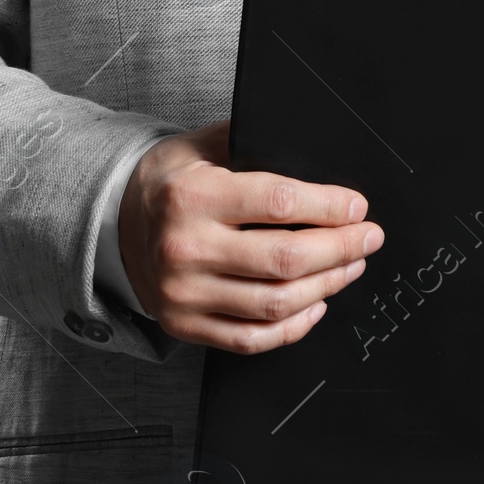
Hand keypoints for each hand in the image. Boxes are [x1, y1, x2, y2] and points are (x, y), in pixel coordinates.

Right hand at [117, 122, 383, 351]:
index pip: (279, 202)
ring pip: (275, 303)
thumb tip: (316, 151)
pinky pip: (251, 338)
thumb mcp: (202, 146)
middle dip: (341, 249)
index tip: (357, 207)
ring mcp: (184, 293)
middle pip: (285, 259)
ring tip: (350, 266)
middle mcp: (186, 248)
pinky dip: (293, 326)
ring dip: (327, 286)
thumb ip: (253, 144)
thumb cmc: (172, 182)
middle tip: (368, 238)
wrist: (114, 224)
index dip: (329, 206)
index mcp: (193, 196)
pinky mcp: (185, 325)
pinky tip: (317, 304)